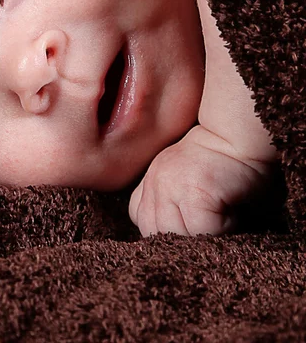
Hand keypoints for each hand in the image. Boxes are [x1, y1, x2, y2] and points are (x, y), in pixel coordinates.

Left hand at [129, 125, 270, 236]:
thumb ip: (172, 201)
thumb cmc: (222, 163)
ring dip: (202, 235)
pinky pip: (201, 230)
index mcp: (151, 179)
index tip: (189, 225)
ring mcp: (169, 184)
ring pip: (174, 233)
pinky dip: (222, 229)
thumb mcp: (185, 179)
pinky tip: (232, 211)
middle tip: (210, 224)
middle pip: (153, 230)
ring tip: (222, 216)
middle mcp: (155, 181)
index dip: (164, 228)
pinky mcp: (194, 190)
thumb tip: (176, 243)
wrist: (238, 135)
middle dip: (182, 238)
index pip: (140, 218)